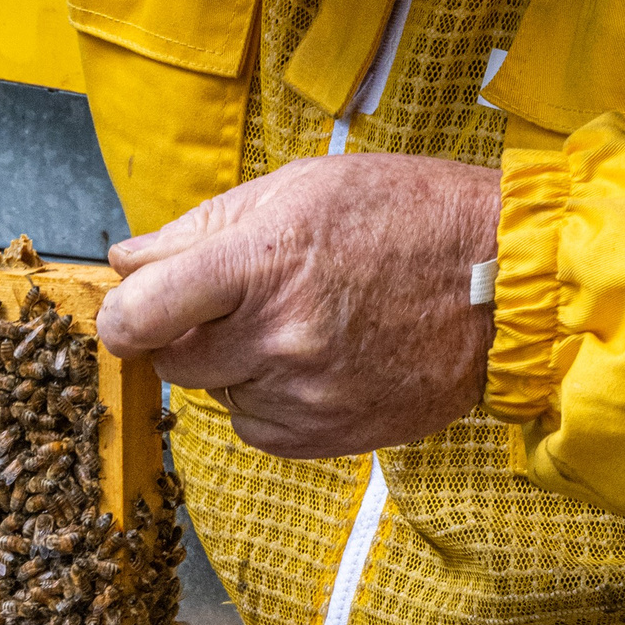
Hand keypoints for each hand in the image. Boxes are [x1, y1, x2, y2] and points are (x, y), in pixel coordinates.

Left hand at [95, 152, 500, 458]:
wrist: (504, 283)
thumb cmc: (404, 218)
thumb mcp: (297, 189)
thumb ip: (198, 231)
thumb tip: (124, 262)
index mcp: (263, 262)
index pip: (139, 315)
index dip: (120, 317)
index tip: (128, 313)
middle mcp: (280, 336)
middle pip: (171, 360)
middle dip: (186, 333)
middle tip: (239, 302)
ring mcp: (305, 394)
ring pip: (216, 395)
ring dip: (235, 366)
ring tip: (300, 323)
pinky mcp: (326, 435)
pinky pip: (256, 428)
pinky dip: (268, 400)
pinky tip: (317, 360)